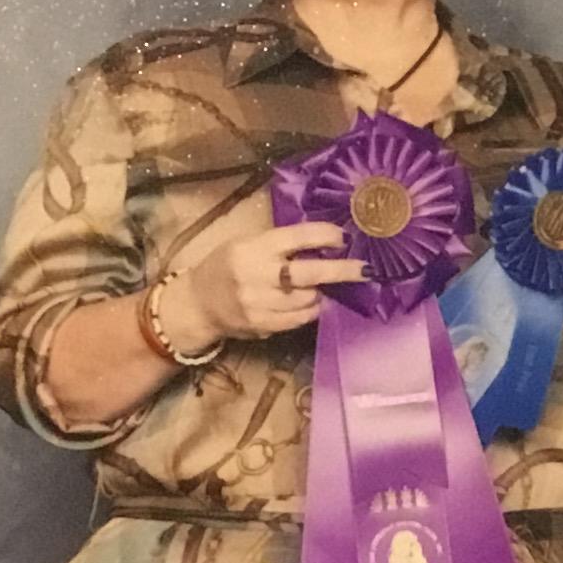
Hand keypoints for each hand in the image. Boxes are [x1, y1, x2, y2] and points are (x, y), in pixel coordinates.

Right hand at [161, 222, 363, 345]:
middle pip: (310, 273)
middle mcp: (257, 275)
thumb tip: (323, 243)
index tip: (344, 238)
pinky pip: (301, 319)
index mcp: (253, 248)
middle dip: (342, 271)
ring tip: (316, 286)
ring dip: (320, 292)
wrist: (197, 303)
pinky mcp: (264, 326)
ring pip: (309, 299)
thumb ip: (279, 244)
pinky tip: (309, 303)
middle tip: (365, 269)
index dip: (324, 236)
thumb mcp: (245, 243)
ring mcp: (261, 304)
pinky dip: (311, 310)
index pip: (296, 237)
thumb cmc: (226, 266)